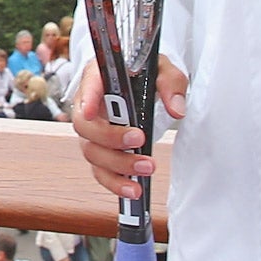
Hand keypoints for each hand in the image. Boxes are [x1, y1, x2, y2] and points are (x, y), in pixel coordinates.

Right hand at [71, 59, 186, 199]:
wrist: (145, 88)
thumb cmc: (146, 75)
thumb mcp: (163, 70)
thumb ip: (170, 83)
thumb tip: (176, 110)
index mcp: (99, 77)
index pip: (88, 84)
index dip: (87, 98)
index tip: (92, 110)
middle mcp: (89, 105)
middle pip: (85, 126)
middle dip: (110, 137)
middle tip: (138, 139)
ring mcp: (92, 132)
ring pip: (92, 152)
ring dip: (118, 164)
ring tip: (146, 167)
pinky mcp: (101, 152)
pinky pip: (100, 171)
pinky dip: (115, 183)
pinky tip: (133, 189)